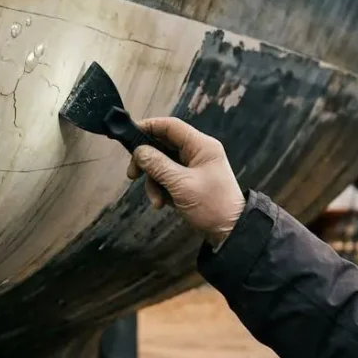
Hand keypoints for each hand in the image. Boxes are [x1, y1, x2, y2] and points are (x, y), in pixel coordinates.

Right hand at [126, 117, 244, 247]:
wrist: (229, 231)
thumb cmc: (212, 205)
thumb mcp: (181, 184)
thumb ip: (158, 165)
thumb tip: (139, 151)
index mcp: (201, 146)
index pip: (171, 126)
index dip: (149, 126)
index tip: (129, 134)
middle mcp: (196, 152)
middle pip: (162, 146)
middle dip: (146, 162)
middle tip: (132, 174)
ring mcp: (192, 167)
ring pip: (161, 164)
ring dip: (153, 182)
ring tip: (156, 200)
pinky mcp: (187, 181)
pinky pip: (166, 178)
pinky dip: (160, 189)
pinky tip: (162, 203)